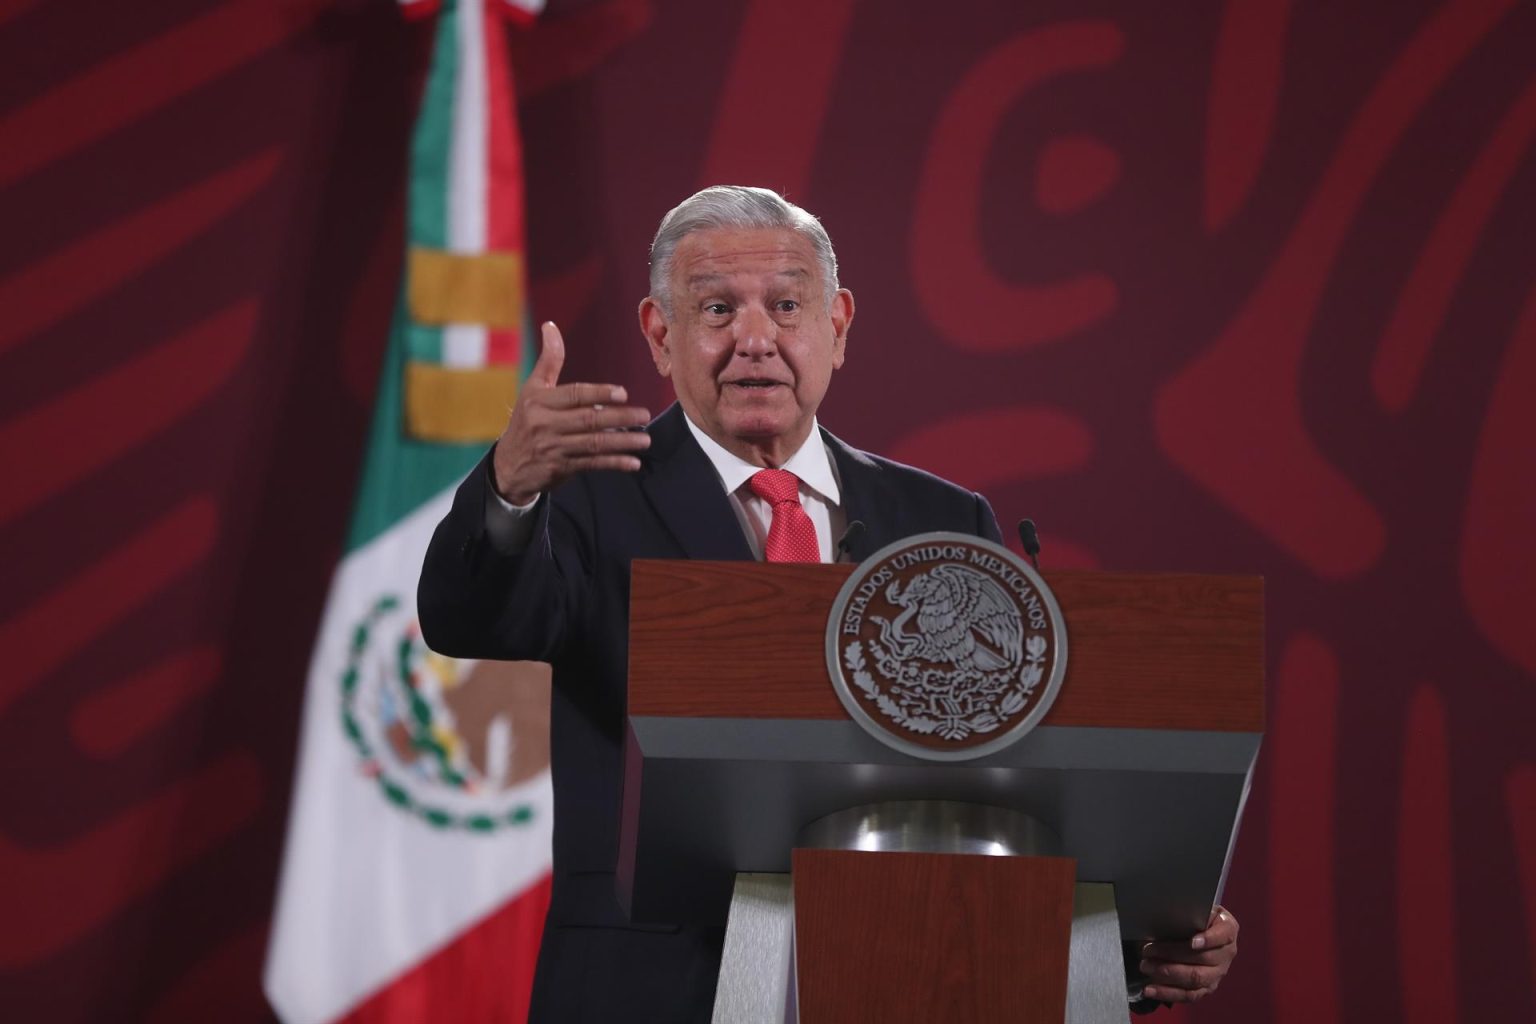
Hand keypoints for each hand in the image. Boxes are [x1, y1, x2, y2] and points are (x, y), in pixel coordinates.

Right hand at [492, 322, 651, 503]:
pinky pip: (592, 464)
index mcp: (539, 401)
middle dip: (619, 417)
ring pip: (593, 444)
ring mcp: (553, 448)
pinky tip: (633, 462)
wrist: (509, 465)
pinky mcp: (560, 468)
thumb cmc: (527, 420)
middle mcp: (545, 424)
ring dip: (622, 442)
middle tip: (644, 415)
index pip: (574, 395)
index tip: (623, 393)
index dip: (599, 393)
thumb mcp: (532, 389)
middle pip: (588, 419)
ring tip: (644, 440)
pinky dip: (614, 463)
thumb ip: (549, 360)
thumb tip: (550, 326)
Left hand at [1138, 906, 1237, 1003]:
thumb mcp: (1196, 908)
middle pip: (1203, 959)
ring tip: (1146, 967)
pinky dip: (1167, 993)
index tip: (1192, 942)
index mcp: (1228, 929)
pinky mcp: (1206, 989)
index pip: (1223, 935)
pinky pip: (1189, 995)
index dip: (1209, 939)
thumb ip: (1187, 913)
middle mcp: (1227, 953)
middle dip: (1172, 955)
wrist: (1200, 931)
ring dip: (1167, 974)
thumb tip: (1164, 916)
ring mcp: (1218, 974)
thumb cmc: (1195, 916)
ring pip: (1195, 979)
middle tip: (1148, 950)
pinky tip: (1150, 989)